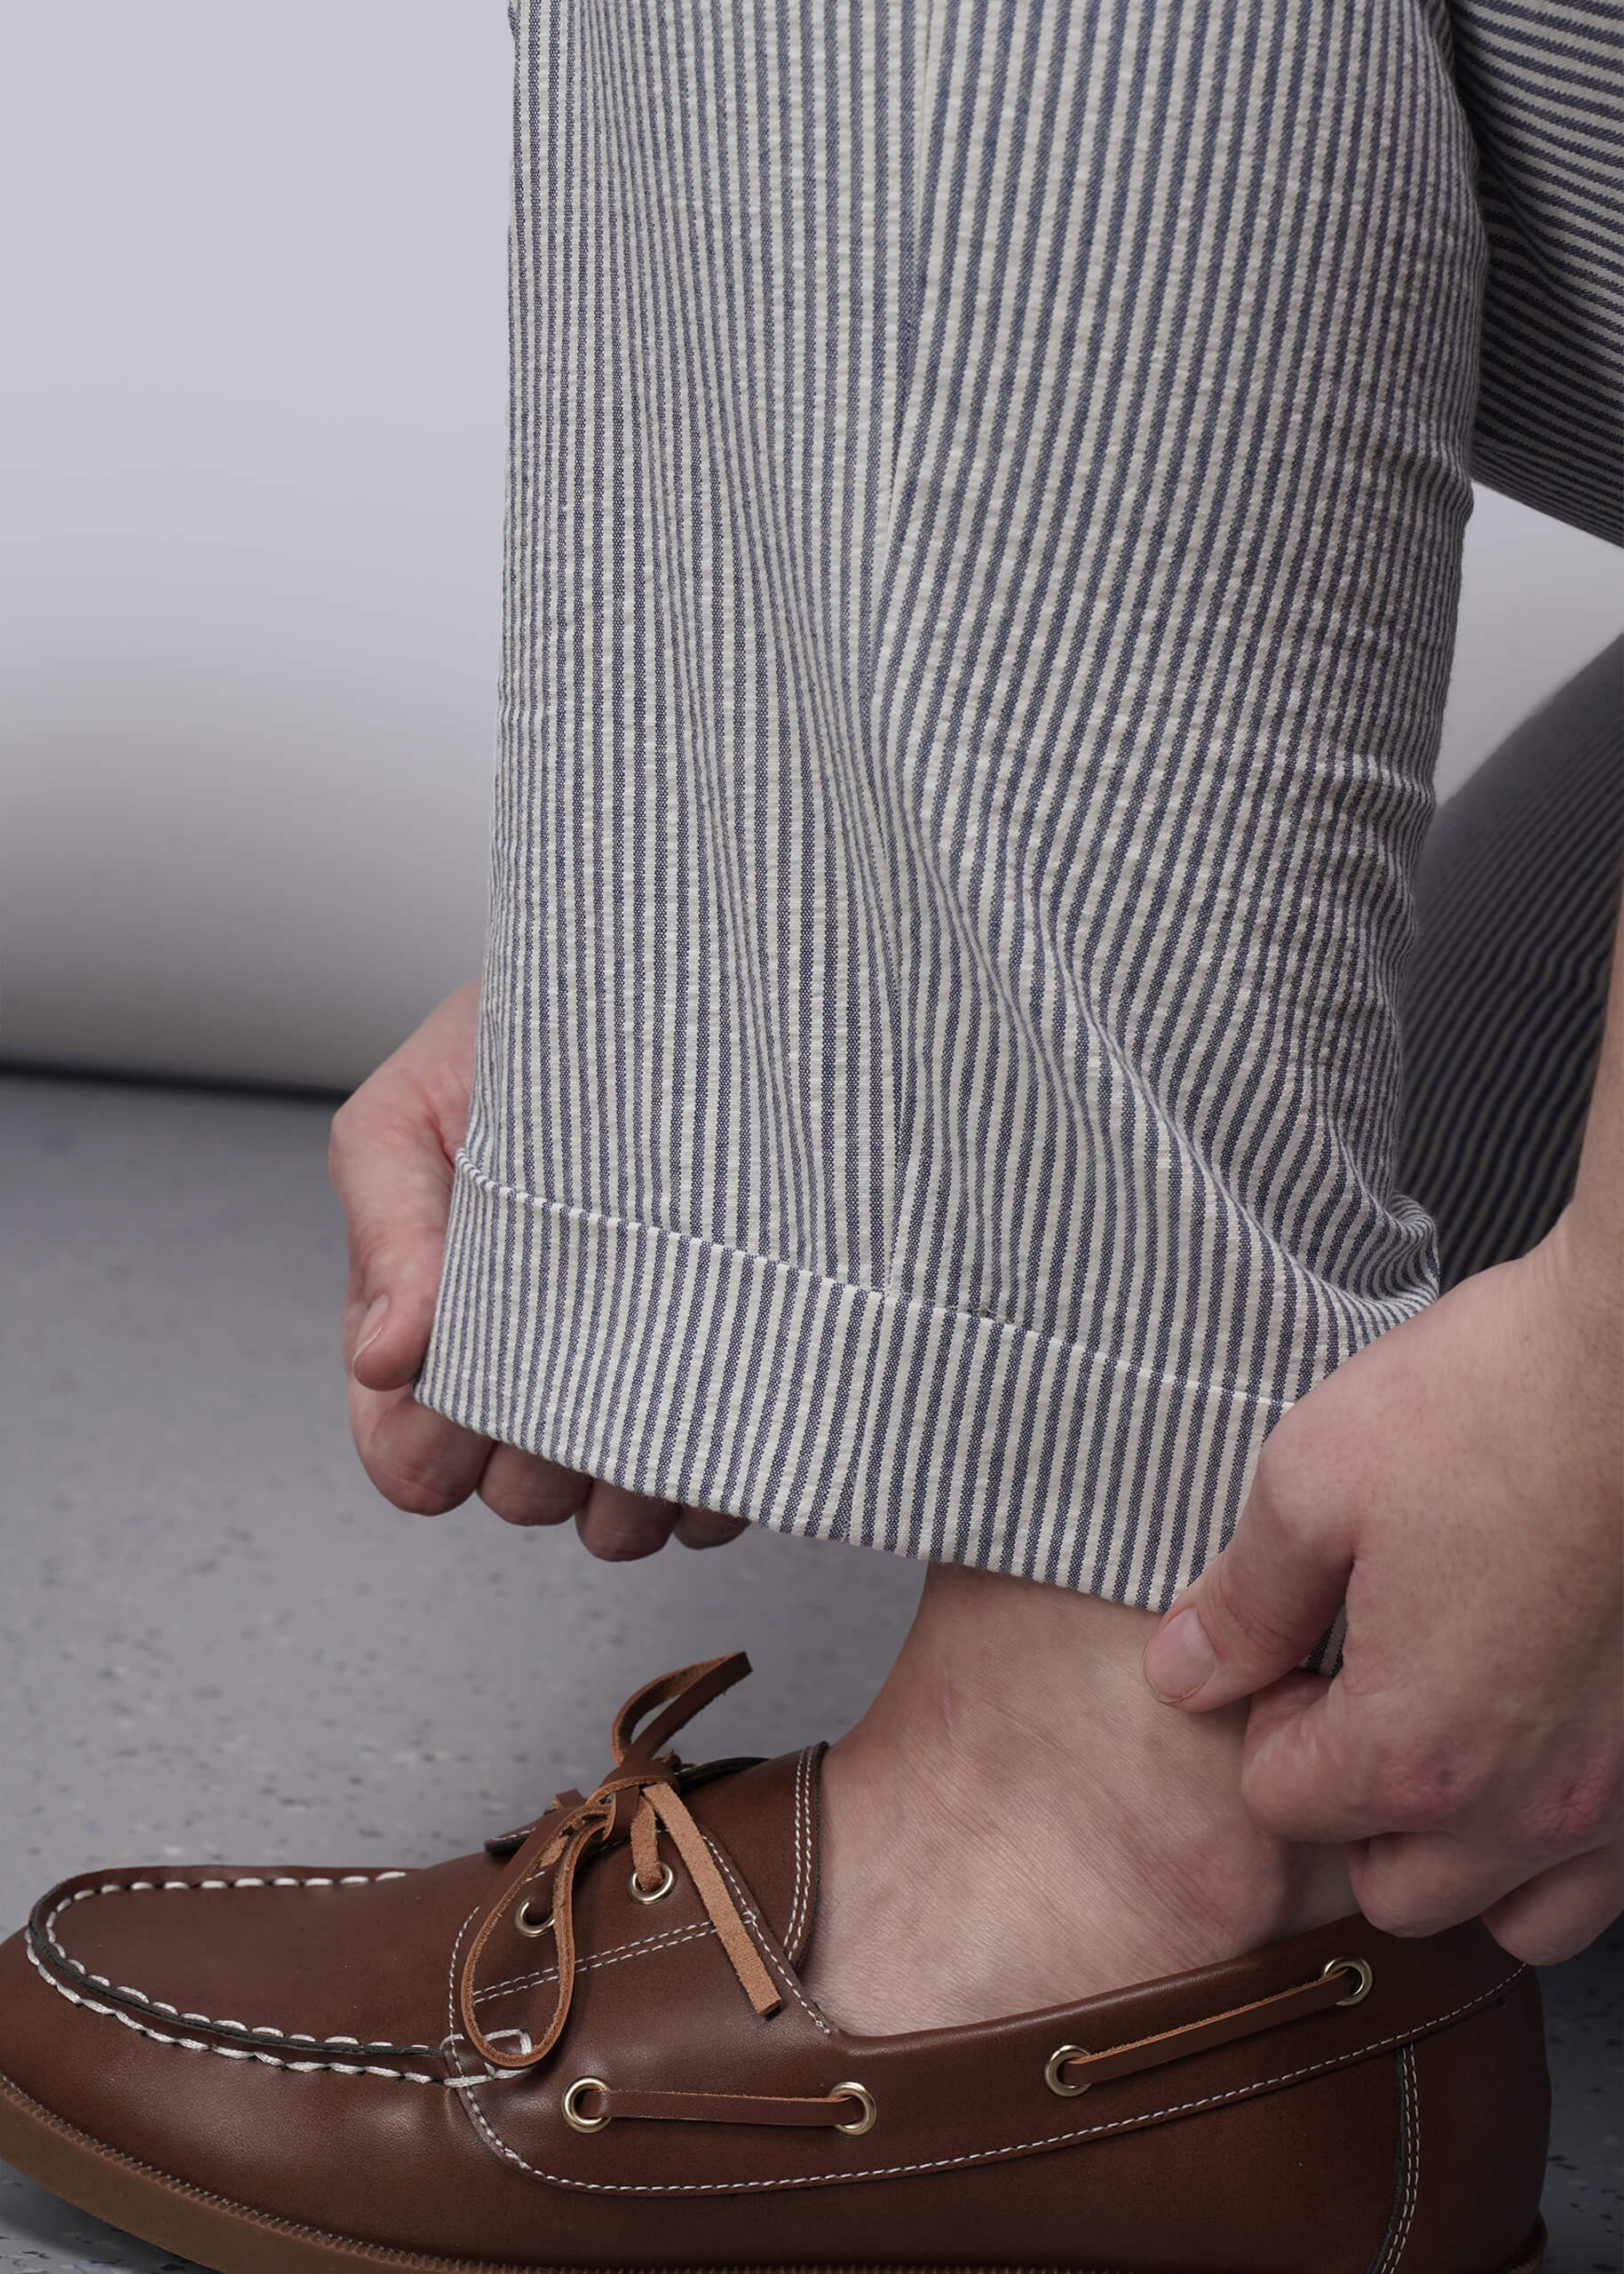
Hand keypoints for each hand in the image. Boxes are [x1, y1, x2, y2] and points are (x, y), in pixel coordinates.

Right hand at [328, 981, 748, 1558]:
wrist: (662, 1005)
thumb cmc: (518, 1058)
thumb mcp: (413, 1113)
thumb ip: (388, 1224)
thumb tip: (385, 1355)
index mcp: (433, 1337)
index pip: (410, 1465)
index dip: (432, 1445)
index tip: (471, 1375)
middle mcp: (528, 1388)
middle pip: (515, 1501)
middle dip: (540, 1452)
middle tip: (584, 1352)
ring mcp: (627, 1405)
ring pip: (614, 1523)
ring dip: (633, 1475)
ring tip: (661, 1376)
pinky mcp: (723, 1406)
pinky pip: (717, 1500)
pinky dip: (719, 1471)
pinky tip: (727, 1390)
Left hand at [1140, 1215, 1622, 1963]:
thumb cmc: (1494, 1404)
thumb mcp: (1315, 1480)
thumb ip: (1245, 1601)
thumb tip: (1184, 1673)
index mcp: (1414, 1750)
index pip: (1283, 1806)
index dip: (1269, 1719)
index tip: (1301, 1645)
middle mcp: (1528, 1807)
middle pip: (1395, 1888)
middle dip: (1354, 1805)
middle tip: (1363, 1688)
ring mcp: (1619, 1800)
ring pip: (1518, 1915)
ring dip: (1464, 1851)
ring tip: (1450, 1732)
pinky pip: (1609, 1876)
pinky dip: (1560, 1839)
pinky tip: (1538, 1737)